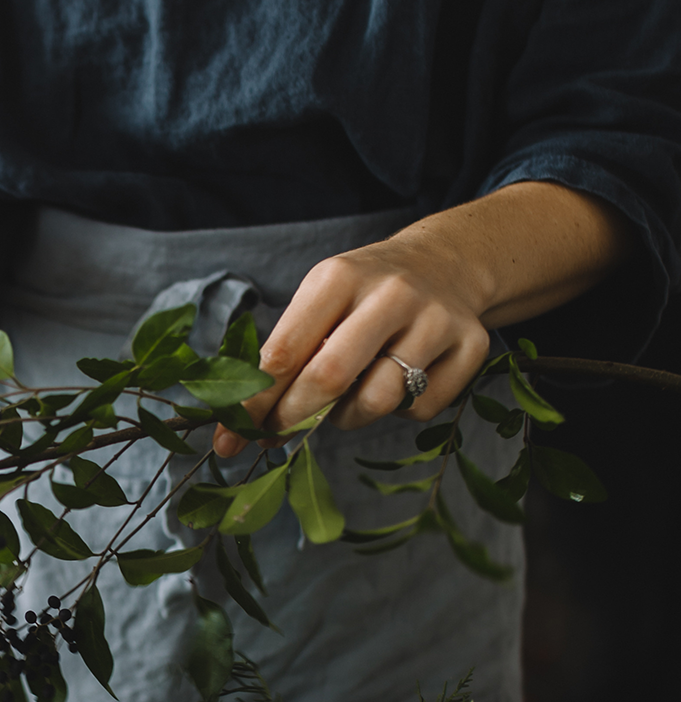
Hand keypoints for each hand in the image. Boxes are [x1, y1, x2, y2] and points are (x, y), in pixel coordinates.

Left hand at [213, 183, 632, 455]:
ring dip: (349, 417)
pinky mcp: (472, 346)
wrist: (446, 263)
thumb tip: (242, 426)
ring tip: (347, 397)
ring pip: (378, 401)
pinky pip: (421, 410)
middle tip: (277, 433)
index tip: (229, 438)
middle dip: (293, 418)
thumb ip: (285, 355)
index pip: (284, 352)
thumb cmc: (363, 294)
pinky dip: (399, 411)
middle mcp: (390, 294)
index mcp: (338, 278)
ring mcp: (436, 320)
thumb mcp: (320, 301)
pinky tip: (397, 382)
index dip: (253, 403)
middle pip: (329, 379)